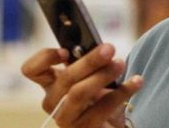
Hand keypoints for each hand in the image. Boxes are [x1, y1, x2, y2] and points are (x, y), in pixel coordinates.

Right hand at [21, 44, 142, 127]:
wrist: (110, 126)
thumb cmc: (99, 98)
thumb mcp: (92, 77)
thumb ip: (89, 63)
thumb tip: (101, 48)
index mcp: (51, 85)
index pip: (31, 70)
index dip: (44, 58)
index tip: (65, 51)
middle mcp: (53, 103)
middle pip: (64, 78)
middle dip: (89, 61)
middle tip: (110, 48)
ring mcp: (66, 120)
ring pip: (78, 93)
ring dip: (102, 76)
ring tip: (120, 64)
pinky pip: (102, 109)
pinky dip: (122, 92)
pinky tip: (137, 81)